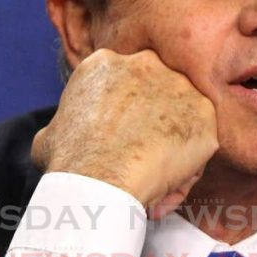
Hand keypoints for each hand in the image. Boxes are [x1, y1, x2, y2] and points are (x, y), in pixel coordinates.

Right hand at [31, 48, 218, 217]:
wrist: (99, 178)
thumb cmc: (69, 160)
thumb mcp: (51, 134)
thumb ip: (68, 126)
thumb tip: (62, 138)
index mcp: (106, 62)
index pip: (127, 85)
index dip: (126, 116)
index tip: (121, 140)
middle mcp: (147, 63)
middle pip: (159, 97)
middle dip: (153, 129)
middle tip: (137, 163)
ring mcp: (181, 86)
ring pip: (182, 123)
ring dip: (170, 155)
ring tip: (148, 187)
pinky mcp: (205, 115)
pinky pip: (200, 147)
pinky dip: (185, 174)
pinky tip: (161, 195)